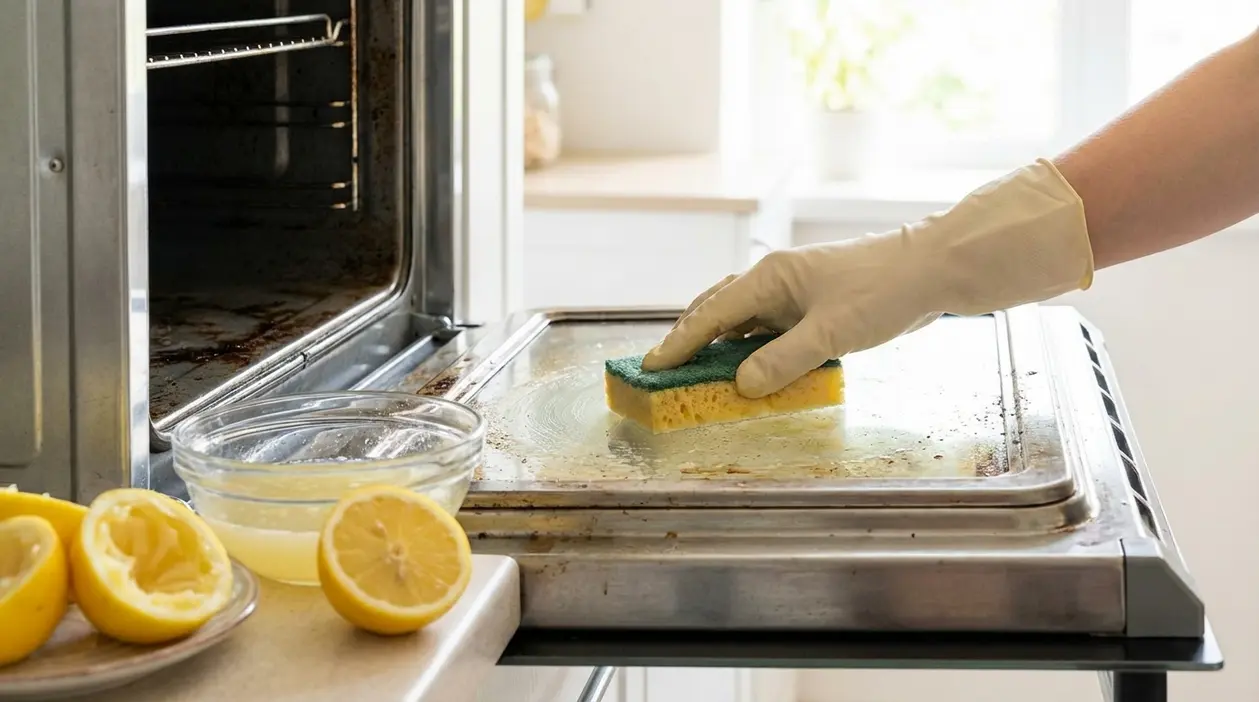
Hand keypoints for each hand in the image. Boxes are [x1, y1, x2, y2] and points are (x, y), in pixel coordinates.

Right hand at [641, 159, 1095, 397]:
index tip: (652, 367)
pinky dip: (753, 350)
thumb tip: (741, 386)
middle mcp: (775, 281)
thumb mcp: (830, 334)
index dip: (679, 343)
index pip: (711, 314)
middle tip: (666, 374)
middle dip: (692, 342)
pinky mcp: (815, 305)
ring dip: (722, 348)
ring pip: (745, 322)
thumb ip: (782, 361)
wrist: (934, 270)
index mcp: (769, 278)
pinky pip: (770, 329)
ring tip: (699, 377)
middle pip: (719, 312)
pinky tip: (752, 370)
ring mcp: (795, 292)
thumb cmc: (882, 292)